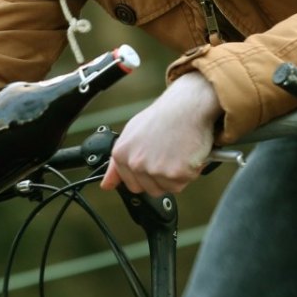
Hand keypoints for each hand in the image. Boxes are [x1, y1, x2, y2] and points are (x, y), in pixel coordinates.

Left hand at [100, 72, 220, 194]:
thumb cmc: (163, 117)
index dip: (148, 177)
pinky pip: (184, 182)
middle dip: (163, 178)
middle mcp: (135, 164)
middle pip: (151, 190)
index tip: (156, 163)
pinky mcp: (175, 173)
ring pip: (169, 188)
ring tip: (178, 152)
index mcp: (121, 155)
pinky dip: (190, 170)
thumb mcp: (131, 134)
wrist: (187, 106)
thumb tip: (106, 185)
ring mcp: (155, 169)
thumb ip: (117, 164)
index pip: (132, 185)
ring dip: (177, 175)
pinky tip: (187, 153)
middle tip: (169, 155)